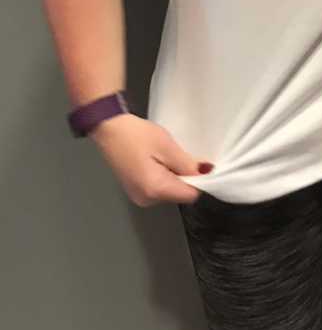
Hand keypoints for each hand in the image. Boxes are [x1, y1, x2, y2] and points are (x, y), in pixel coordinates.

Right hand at [90, 113, 212, 205]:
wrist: (109, 129)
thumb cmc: (137, 136)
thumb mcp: (167, 147)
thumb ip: (187, 164)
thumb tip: (206, 173)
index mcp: (155, 191)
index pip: (190, 195)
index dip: (199, 181)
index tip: (199, 164)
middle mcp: (147, 200)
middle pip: (179, 194)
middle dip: (184, 177)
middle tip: (177, 155)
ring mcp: (139, 197)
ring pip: (169, 191)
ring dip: (173, 176)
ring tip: (164, 156)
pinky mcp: (135, 190)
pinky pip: (158, 188)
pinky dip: (163, 176)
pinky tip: (156, 160)